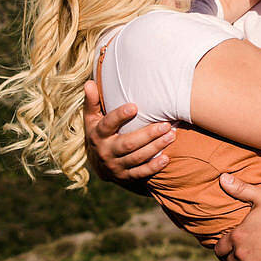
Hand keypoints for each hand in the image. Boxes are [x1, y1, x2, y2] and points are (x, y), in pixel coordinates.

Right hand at [82, 81, 172, 195]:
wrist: (98, 164)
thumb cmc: (100, 132)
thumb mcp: (92, 118)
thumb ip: (93, 102)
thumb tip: (89, 83)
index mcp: (97, 134)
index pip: (108, 125)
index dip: (120, 116)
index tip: (134, 107)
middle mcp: (105, 151)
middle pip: (127, 144)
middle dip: (148, 134)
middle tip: (166, 125)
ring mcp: (115, 166)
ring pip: (136, 158)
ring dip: (155, 147)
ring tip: (172, 135)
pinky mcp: (125, 177)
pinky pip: (140, 173)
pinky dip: (153, 167)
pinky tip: (166, 158)